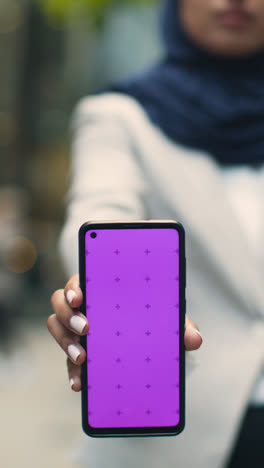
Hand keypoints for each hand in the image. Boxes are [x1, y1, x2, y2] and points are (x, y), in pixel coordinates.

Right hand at [47, 274, 202, 391]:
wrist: (147, 344)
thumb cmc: (152, 319)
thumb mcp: (166, 320)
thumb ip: (179, 325)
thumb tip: (195, 340)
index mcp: (101, 289)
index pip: (79, 281)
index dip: (74, 287)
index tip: (80, 297)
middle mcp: (84, 306)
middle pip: (59, 302)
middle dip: (67, 315)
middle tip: (85, 328)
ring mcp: (76, 329)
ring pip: (55, 327)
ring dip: (64, 341)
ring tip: (82, 357)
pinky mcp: (77, 352)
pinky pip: (66, 360)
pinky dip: (71, 371)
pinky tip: (80, 383)